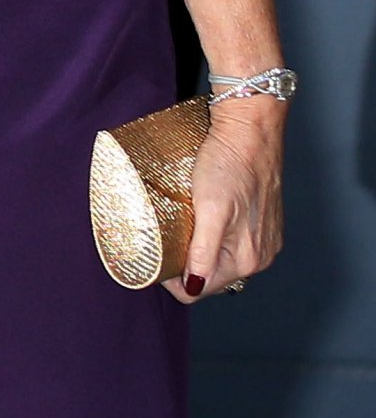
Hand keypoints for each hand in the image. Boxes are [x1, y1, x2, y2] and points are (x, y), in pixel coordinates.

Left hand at [163, 97, 284, 301]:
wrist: (251, 128)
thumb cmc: (230, 162)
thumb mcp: (210, 208)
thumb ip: (203, 251)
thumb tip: (193, 286)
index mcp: (247, 259)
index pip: (199, 289)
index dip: (171, 277)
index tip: (154, 255)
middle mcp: (260, 257)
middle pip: (210, 277)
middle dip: (185, 262)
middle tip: (164, 235)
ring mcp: (264, 241)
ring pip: (220, 259)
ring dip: (198, 249)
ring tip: (181, 224)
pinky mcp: (263, 224)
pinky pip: (232, 242)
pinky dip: (213, 236)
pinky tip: (202, 218)